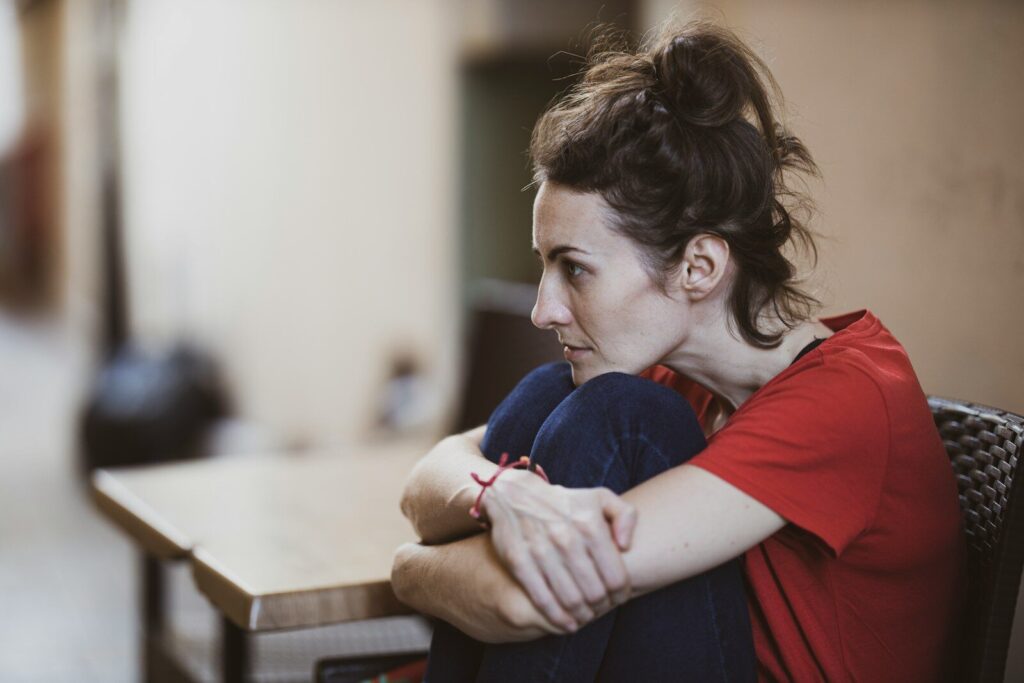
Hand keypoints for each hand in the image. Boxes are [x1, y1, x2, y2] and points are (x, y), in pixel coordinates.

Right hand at [482, 469, 636, 630]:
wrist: (514, 494)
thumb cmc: (564, 502)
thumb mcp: (600, 497)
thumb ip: (625, 515)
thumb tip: (625, 546)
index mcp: (589, 524)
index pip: (615, 577)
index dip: (621, 594)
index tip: (618, 597)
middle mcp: (566, 538)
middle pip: (594, 593)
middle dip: (602, 606)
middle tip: (601, 608)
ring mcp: (540, 550)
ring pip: (570, 600)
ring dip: (582, 616)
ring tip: (585, 616)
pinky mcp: (519, 561)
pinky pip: (542, 600)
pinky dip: (558, 618)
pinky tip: (567, 623)